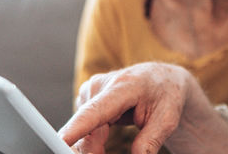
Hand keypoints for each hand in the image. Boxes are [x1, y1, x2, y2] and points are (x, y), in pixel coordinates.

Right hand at [60, 62, 198, 153]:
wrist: (163, 80)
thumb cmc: (166, 96)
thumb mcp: (166, 121)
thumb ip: (149, 143)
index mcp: (123, 87)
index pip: (95, 111)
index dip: (76, 128)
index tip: (61, 141)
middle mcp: (100, 85)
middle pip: (86, 128)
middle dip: (92, 151)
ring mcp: (91, 91)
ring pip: (83, 130)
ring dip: (94, 147)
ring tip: (106, 151)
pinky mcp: (87, 99)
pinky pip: (84, 128)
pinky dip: (92, 141)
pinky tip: (104, 144)